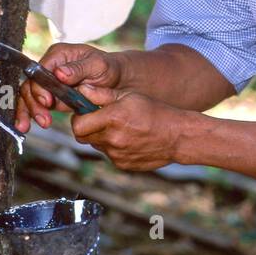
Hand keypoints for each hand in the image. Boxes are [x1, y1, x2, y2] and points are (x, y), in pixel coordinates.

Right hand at [13, 42, 124, 131]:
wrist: (116, 80)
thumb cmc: (108, 67)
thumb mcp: (98, 65)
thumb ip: (78, 69)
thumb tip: (59, 73)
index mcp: (59, 55)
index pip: (40, 70)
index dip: (40, 86)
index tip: (47, 101)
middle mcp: (50, 67)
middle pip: (31, 84)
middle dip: (33, 103)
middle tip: (44, 119)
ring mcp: (49, 83)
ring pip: (29, 96)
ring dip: (29, 111)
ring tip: (31, 126)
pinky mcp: (51, 96)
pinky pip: (36, 105)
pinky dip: (31, 115)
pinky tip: (26, 126)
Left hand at [69, 90, 188, 171]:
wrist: (178, 136)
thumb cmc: (156, 112)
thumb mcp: (129, 95)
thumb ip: (102, 94)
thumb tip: (82, 90)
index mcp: (113, 118)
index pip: (77, 125)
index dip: (78, 118)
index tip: (84, 113)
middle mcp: (113, 139)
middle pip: (82, 137)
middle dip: (86, 128)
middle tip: (98, 119)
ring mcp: (117, 155)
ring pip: (97, 145)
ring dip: (101, 137)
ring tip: (120, 127)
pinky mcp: (123, 164)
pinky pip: (109, 154)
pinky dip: (113, 147)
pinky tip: (128, 138)